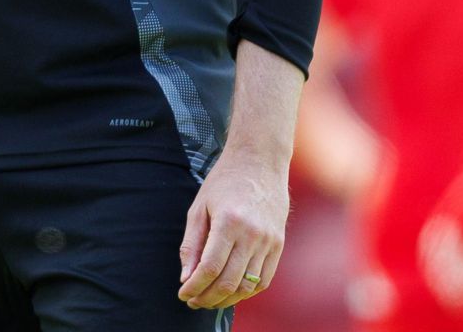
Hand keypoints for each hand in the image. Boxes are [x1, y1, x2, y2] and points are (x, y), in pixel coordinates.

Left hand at [177, 146, 287, 308]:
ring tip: (209, 299)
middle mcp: (252, 233)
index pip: (210, 267)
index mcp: (229, 221)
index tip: (183, 293)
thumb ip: (191, 245)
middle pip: (228, 281)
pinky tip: (232, 291)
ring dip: (226, 299)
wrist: (260, 161)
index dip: (194, 287)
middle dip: (207, 297)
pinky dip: (247, 292)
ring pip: (247, 286)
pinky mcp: (279, 244)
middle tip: (193, 300)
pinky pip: (264, 280)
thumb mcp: (199, 208)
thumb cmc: (224, 182)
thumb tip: (186, 278)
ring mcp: (269, 240)